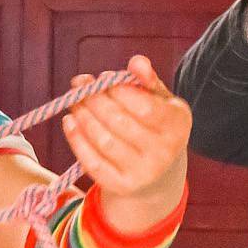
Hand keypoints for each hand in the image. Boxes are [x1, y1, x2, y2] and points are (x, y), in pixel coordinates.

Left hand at [64, 58, 190, 233]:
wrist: (156, 173)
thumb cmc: (154, 126)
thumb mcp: (159, 100)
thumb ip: (147, 79)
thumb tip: (136, 62)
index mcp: (178, 125)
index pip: (145, 107)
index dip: (120, 91)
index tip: (105, 79)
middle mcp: (165, 153)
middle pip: (119, 122)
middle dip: (94, 100)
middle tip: (80, 85)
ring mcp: (144, 173)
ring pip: (103, 141)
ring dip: (83, 116)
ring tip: (75, 101)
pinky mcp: (122, 186)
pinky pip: (92, 162)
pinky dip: (76, 140)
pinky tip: (70, 122)